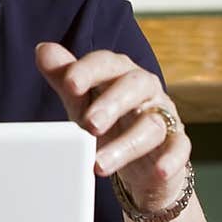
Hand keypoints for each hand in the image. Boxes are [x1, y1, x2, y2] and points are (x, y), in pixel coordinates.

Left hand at [35, 41, 190, 213]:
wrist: (140, 162)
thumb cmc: (109, 124)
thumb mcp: (82, 103)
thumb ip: (65, 78)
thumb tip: (43, 50)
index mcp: (119, 73)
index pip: (106, 63)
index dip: (88, 71)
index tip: (70, 84)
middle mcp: (145, 89)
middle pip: (134, 86)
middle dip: (111, 104)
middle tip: (89, 125)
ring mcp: (164, 116)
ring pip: (151, 124)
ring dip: (126, 145)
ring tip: (100, 164)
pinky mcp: (177, 144)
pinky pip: (179, 148)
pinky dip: (170, 159)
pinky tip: (158, 170)